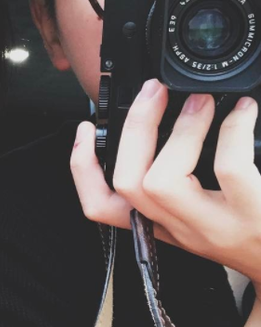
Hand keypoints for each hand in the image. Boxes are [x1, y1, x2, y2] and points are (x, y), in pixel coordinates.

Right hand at [70, 78, 260, 293]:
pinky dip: (231, 130)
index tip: (86, 130)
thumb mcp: (202, 215)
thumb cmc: (252, 235)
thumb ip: (176, 177)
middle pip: (128, 183)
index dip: (81, 168)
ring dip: (179, 130)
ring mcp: (213, 228)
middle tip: (152, 92)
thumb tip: (160, 119)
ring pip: (163, 181)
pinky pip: (227, 168)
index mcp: (161, 224)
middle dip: (134, 128)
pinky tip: (242, 112)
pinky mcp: (252, 217)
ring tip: (199, 101)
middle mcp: (179, 229)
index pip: (100, 206)